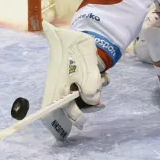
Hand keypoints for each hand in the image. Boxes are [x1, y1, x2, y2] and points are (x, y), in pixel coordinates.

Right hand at [40, 22, 107, 139]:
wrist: (78, 34)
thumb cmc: (78, 57)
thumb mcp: (87, 77)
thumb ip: (90, 94)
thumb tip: (93, 102)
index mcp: (57, 92)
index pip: (61, 112)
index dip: (72, 119)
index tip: (82, 124)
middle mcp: (61, 89)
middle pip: (74, 106)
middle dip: (90, 104)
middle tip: (101, 104)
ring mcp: (70, 82)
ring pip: (85, 94)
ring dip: (96, 89)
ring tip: (102, 79)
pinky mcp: (79, 76)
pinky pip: (89, 85)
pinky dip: (98, 82)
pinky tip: (103, 75)